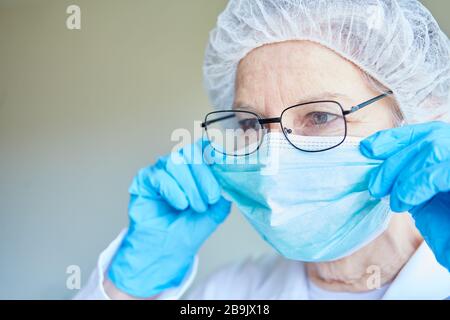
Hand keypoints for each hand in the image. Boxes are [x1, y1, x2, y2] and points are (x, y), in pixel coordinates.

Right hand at [107, 139, 230, 297]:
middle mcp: (178, 164)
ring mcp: (160, 170)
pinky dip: (173, 190)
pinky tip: (180, 205)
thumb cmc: (187, 230)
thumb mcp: (215, 212)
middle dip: (204, 177)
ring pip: (176, 163)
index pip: (204, 147)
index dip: (214, 153)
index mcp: (195, 167)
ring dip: (190, 187)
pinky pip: (159, 176)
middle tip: (210, 199)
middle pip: (191, 152)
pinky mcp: (144, 180)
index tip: (224, 166)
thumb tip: (231, 179)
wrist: (167, 251)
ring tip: (194, 208)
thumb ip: (223, 193)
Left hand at [360, 121, 449, 270]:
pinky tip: (406, 201)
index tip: (368, 148)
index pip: (428, 133)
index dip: (396, 137)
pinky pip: (442, 172)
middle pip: (429, 138)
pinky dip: (418, 184)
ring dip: (404, 174)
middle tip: (375, 186)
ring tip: (396, 201)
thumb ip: (410, 180)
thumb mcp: (426, 202)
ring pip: (434, 147)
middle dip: (394, 161)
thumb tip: (383, 170)